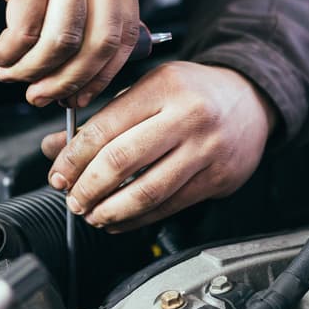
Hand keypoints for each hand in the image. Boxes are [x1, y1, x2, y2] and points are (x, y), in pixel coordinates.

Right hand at [0, 0, 140, 107]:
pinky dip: (6, 54)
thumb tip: (90, 80)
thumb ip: (90, 11)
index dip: (102, 75)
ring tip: (9, 74)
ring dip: (31, 70)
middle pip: (99, 43)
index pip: (127, 33)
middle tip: (40, 96)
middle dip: (67, 81)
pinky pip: (24, 32)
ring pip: (61, 43)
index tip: (79, 96)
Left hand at [41, 62, 276, 232]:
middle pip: (123, 161)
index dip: (74, 157)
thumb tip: (57, 148)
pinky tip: (119, 220)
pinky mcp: (218, 178)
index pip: (106, 127)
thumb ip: (104, 118)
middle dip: (88, 187)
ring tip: (92, 214)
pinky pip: (170, 207)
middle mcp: (188, 116)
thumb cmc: (194, 93)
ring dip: (111, 210)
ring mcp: (206, 150)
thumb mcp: (149, 89)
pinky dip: (137, 220)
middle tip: (72, 198)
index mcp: (164, 87)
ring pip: (147, 191)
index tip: (58, 174)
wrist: (251, 100)